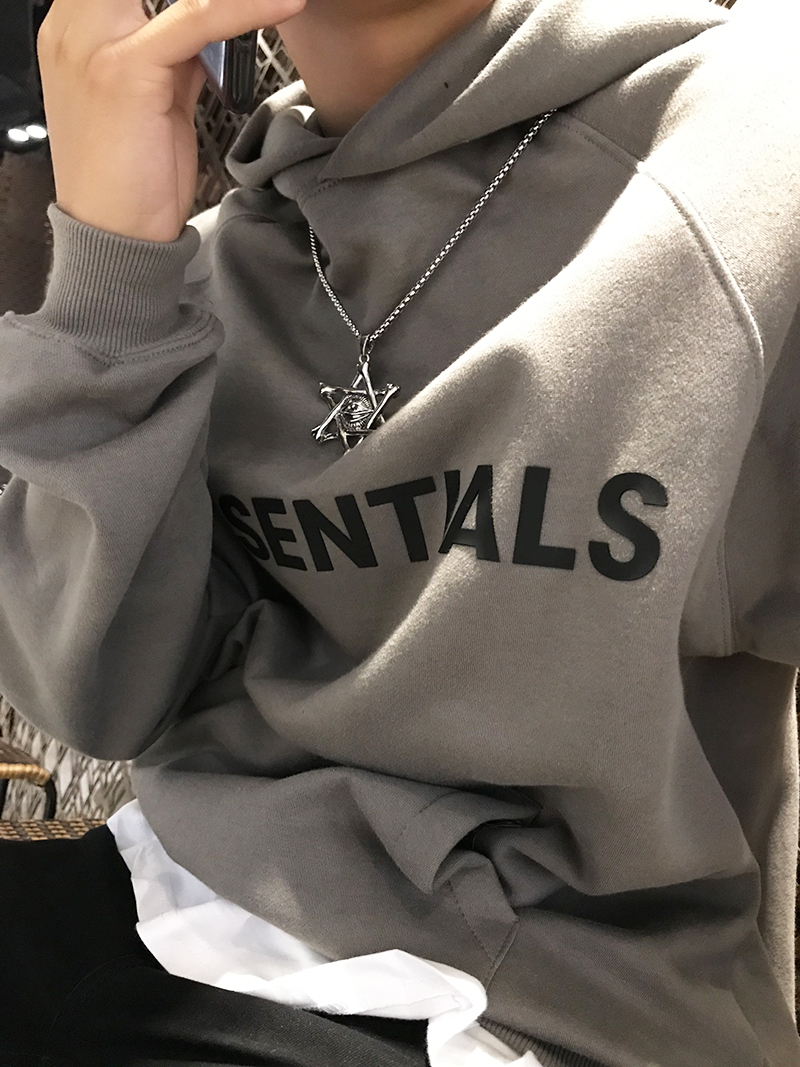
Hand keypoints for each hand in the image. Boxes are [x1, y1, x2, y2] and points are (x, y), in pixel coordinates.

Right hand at [36, 0, 306, 242]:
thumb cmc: (130, 181)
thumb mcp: (156, 101)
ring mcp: (93, 45)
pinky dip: (247, 9)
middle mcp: (73, 27)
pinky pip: (195, 19)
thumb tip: (212, 25)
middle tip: (261, 2)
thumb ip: (175, 56)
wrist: (113, 236)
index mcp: (74, 30)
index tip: (229, 4)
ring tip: (280, 1)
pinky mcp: (125, 71)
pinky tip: (285, 4)